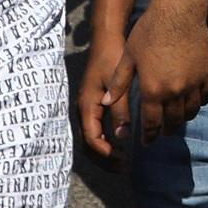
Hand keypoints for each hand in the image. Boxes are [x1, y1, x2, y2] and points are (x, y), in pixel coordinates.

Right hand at [76, 29, 132, 162]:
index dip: (106, 152)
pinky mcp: (92, 106)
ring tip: (123, 162)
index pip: (91, 138)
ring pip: (89, 139)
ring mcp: (86, 108)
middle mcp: (83, 109)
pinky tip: (119, 145)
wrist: (106, 40)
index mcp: (87, 105)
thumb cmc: (112, 58)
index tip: (124, 159)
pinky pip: (94, 131)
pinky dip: (104, 143)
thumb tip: (123, 136)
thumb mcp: (117, 84)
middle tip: (124, 168)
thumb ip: (120, 110)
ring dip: (104, 153)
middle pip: (87, 144)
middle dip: (104, 159)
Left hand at [121, 8, 207, 137]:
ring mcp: (194, 84)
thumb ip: (119, 83)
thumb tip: (107, 102)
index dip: (148, 135)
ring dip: (182, 119)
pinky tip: (192, 102)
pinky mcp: (207, 74)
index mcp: (153, 90)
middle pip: (173, 123)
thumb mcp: (128, 56)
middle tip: (161, 132)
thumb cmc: (149, 31)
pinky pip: (205, 98)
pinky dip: (198, 103)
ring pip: (190, 113)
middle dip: (166, 131)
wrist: (178, 12)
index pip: (151, 124)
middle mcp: (175, 92)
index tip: (146, 141)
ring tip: (176, 119)